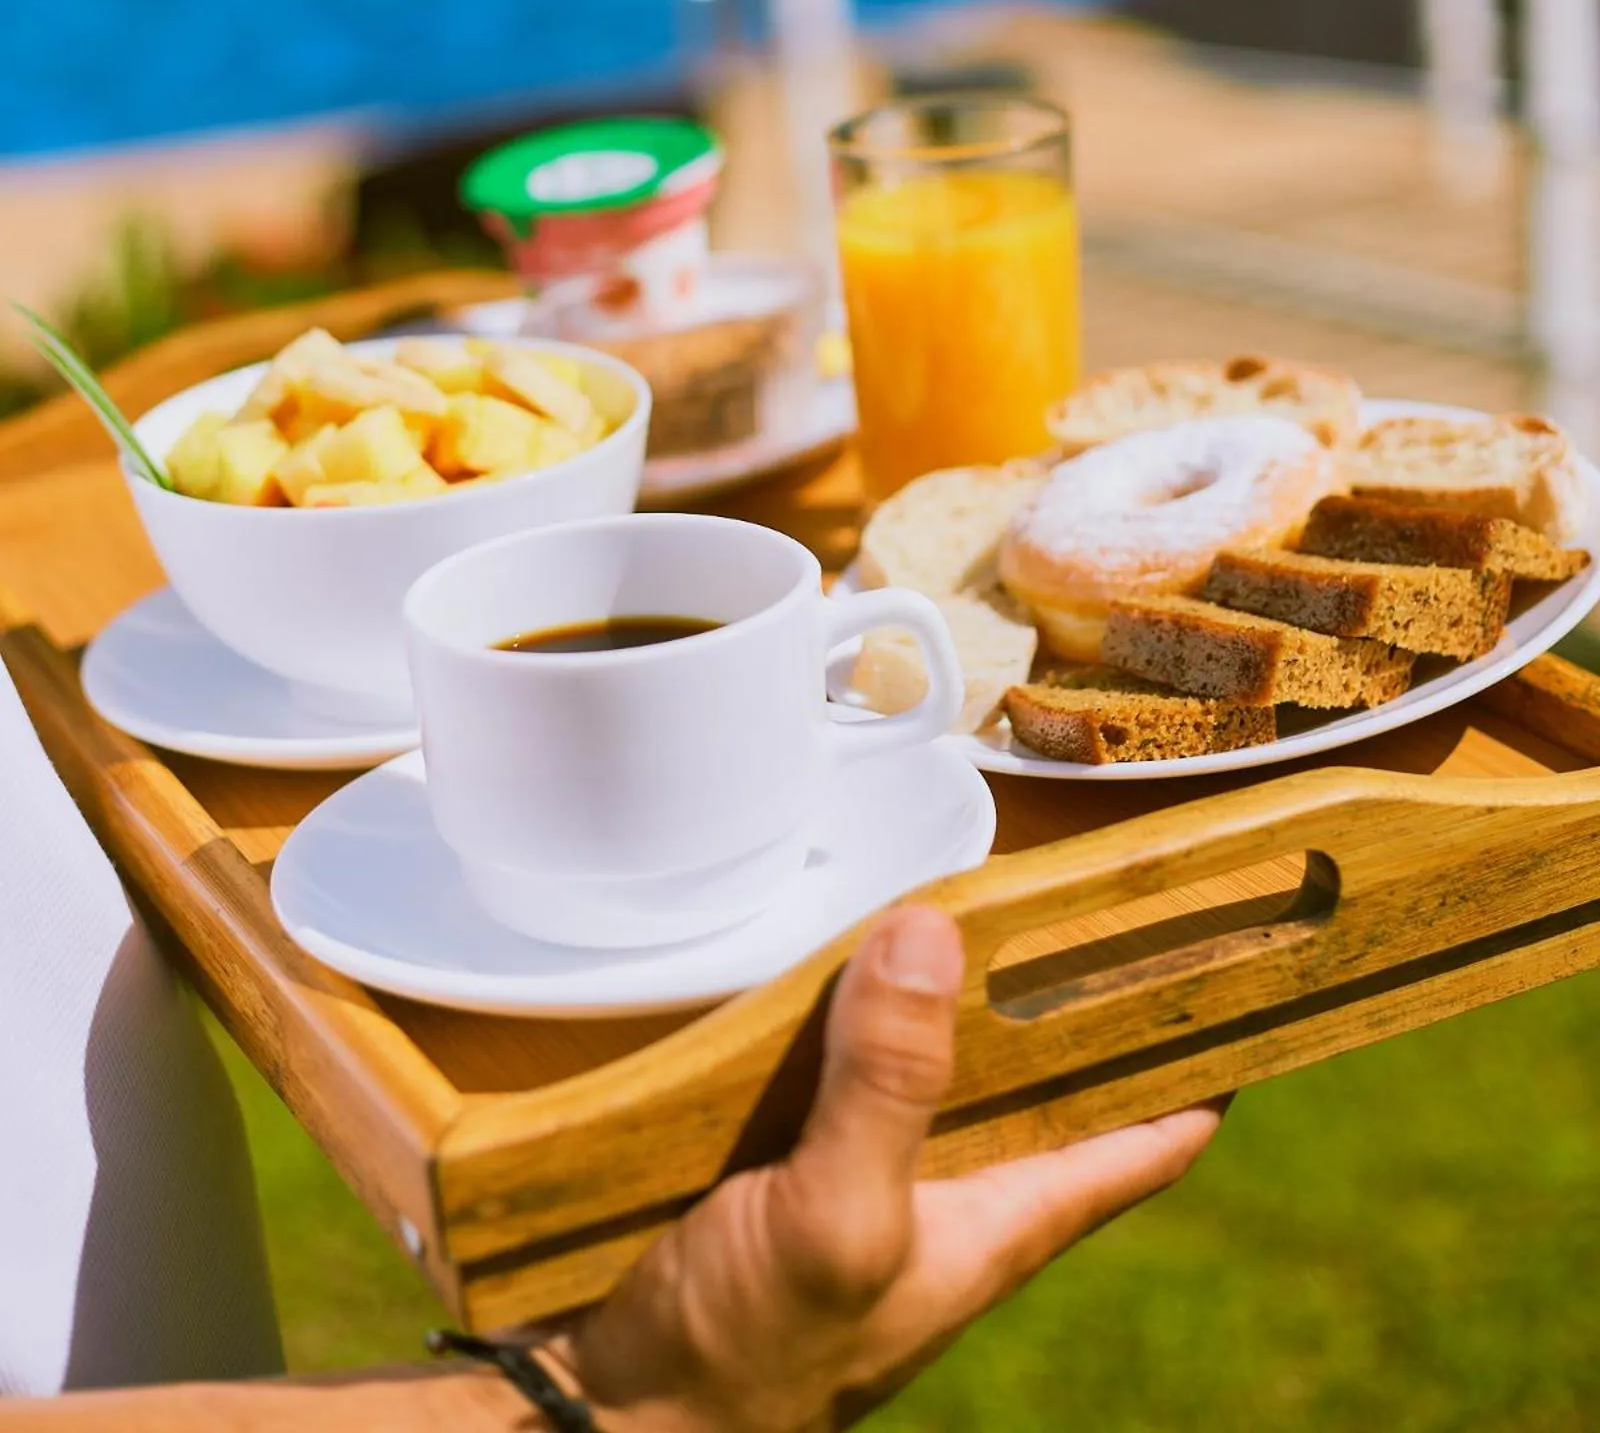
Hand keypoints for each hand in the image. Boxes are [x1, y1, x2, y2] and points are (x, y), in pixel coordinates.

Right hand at [546, 905, 1223, 1432]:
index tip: (1250, 967)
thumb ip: (890, 1087)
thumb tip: (937, 935)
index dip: (1202, 1060)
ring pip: (941, 1054)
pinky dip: (850, 1001)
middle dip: (1073, 988)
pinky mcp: (786, 1155)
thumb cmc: (748, 1358)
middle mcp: (950, 1189)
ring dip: (954, 981)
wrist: (607, 1416)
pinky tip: (829, 942)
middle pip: (1047, 1078)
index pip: (1145, 1135)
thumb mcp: (838, 1221)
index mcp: (1001, 1221)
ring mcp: (867, 1170)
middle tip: (1096, 874)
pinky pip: (842, 1058)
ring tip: (970, 875)